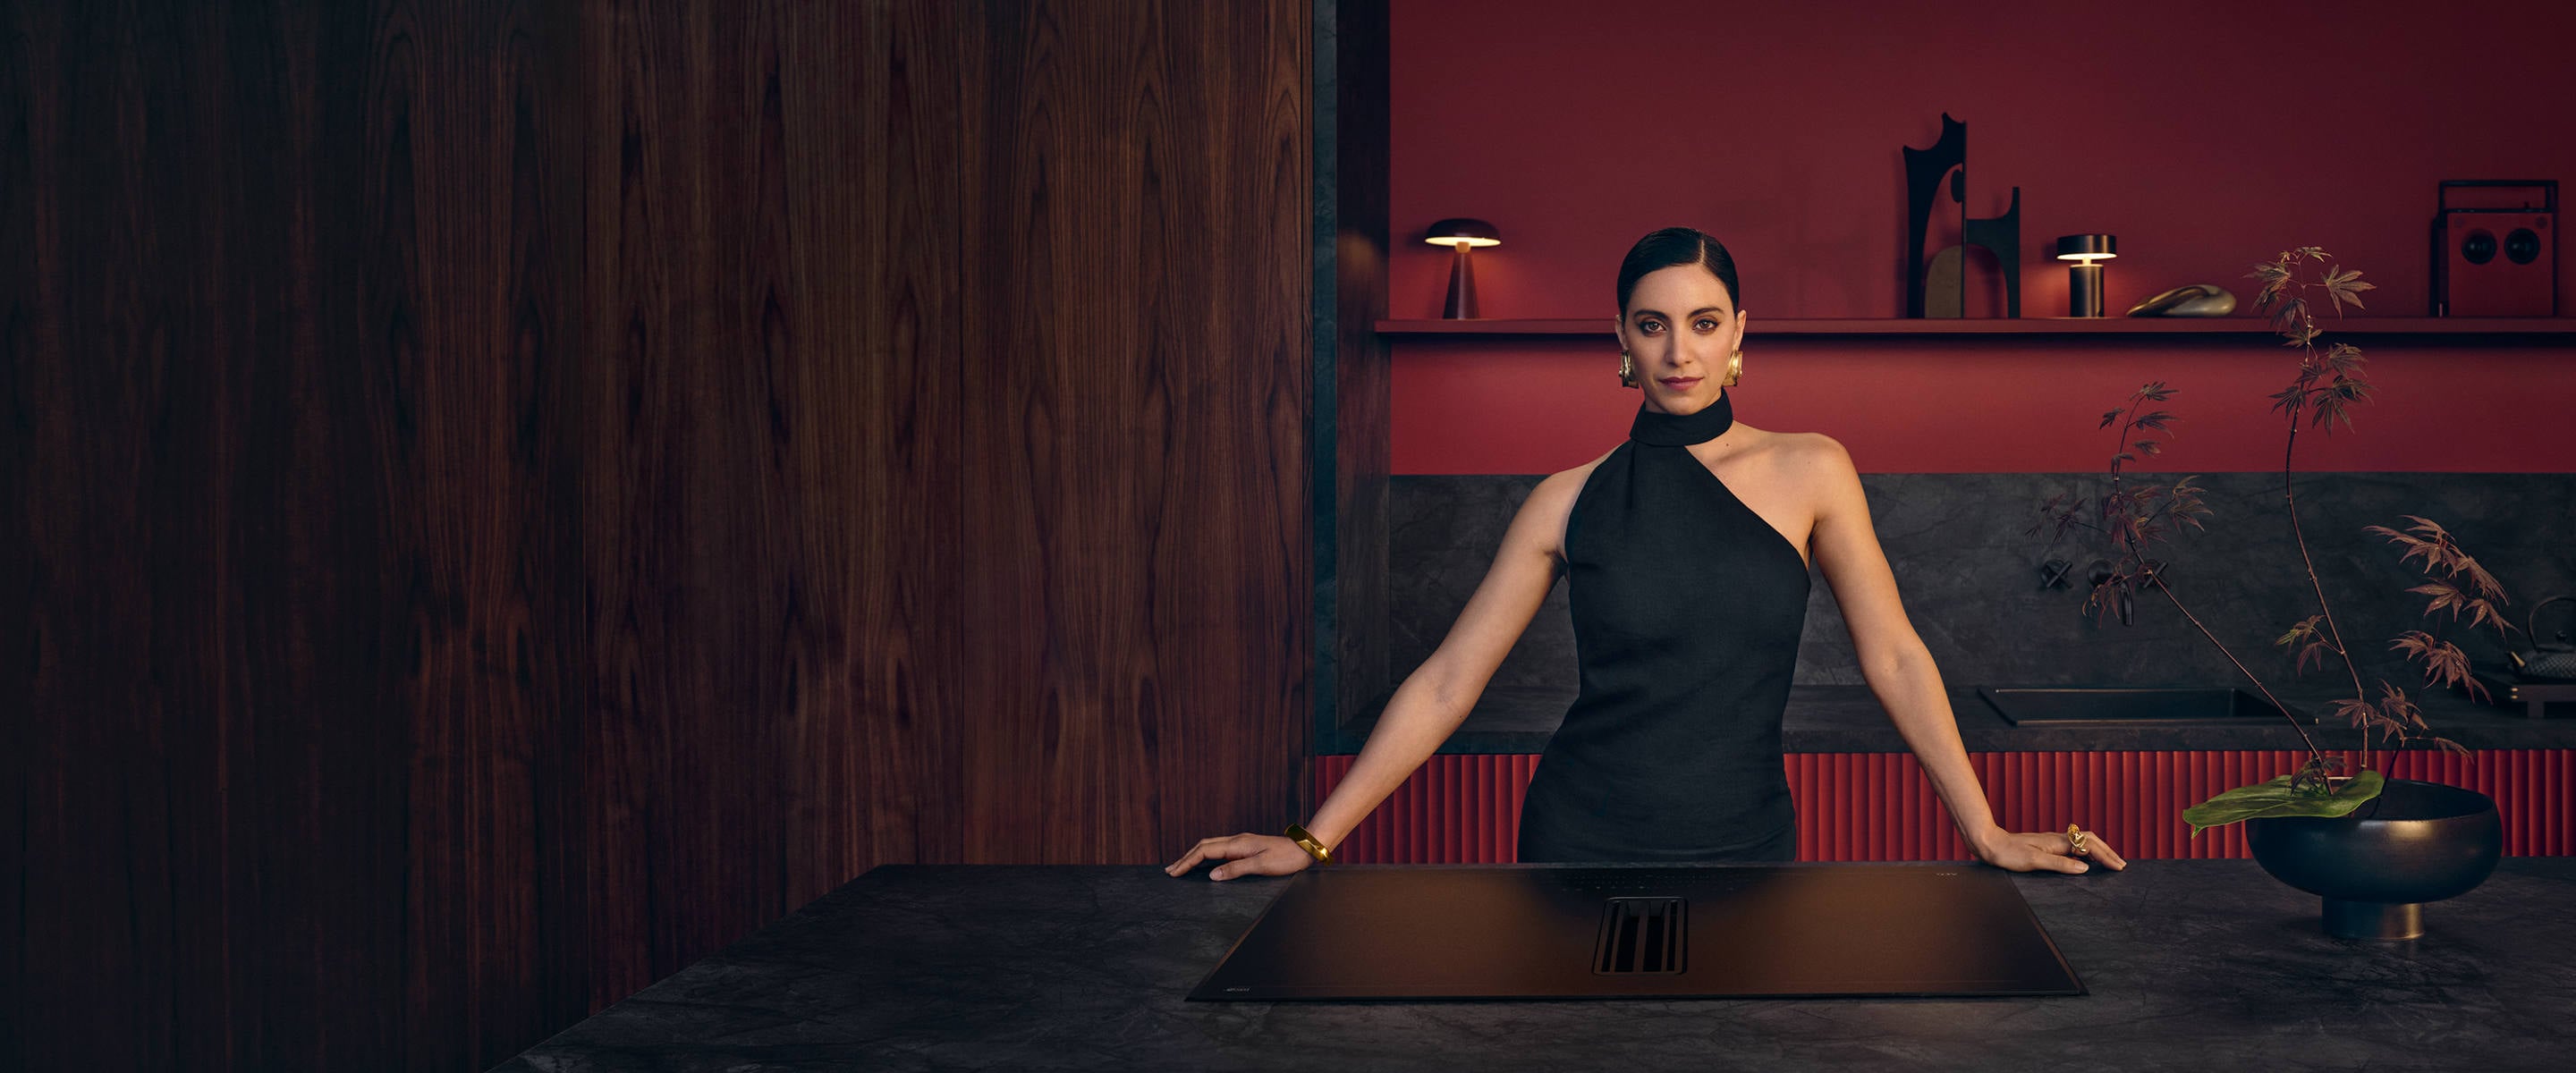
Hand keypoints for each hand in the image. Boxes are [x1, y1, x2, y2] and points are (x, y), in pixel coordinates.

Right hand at [1165, 832, 1314, 880]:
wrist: (1304, 849)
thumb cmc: (1286, 858)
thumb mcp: (1262, 866)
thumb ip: (1236, 870)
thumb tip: (1211, 876)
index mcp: (1237, 844)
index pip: (1204, 851)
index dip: (1187, 861)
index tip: (1174, 872)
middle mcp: (1236, 841)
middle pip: (1203, 847)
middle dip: (1185, 858)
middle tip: (1170, 870)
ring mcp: (1241, 844)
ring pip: (1210, 847)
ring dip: (1194, 856)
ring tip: (1181, 867)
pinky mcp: (1245, 848)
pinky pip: (1219, 851)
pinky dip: (1206, 857)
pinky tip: (1204, 865)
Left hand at [1972, 826, 2126, 873]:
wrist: (1990, 844)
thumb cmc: (2008, 854)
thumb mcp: (2035, 861)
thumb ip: (2060, 864)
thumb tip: (2085, 868)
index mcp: (2058, 842)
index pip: (2090, 846)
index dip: (2106, 856)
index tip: (2120, 867)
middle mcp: (2058, 839)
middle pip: (2090, 841)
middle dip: (2108, 852)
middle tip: (2121, 865)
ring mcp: (2053, 842)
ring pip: (2083, 843)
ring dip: (2099, 851)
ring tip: (2110, 863)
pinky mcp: (2047, 847)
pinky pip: (2074, 847)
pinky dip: (2086, 853)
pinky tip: (2086, 862)